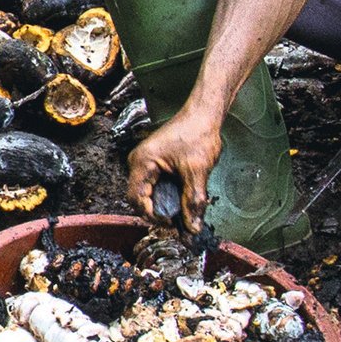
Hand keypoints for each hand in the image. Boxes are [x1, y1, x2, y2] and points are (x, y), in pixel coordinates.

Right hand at [125, 98, 225, 230]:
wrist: (203, 115)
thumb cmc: (196, 133)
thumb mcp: (196, 172)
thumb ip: (194, 201)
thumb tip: (192, 227)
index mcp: (142, 162)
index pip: (137, 199)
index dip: (152, 215)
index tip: (171, 224)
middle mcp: (139, 162)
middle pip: (140, 198)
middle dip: (157, 213)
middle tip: (177, 224)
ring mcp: (146, 162)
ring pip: (149, 193)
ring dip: (164, 205)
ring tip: (181, 214)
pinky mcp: (155, 163)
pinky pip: (156, 185)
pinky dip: (167, 196)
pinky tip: (181, 201)